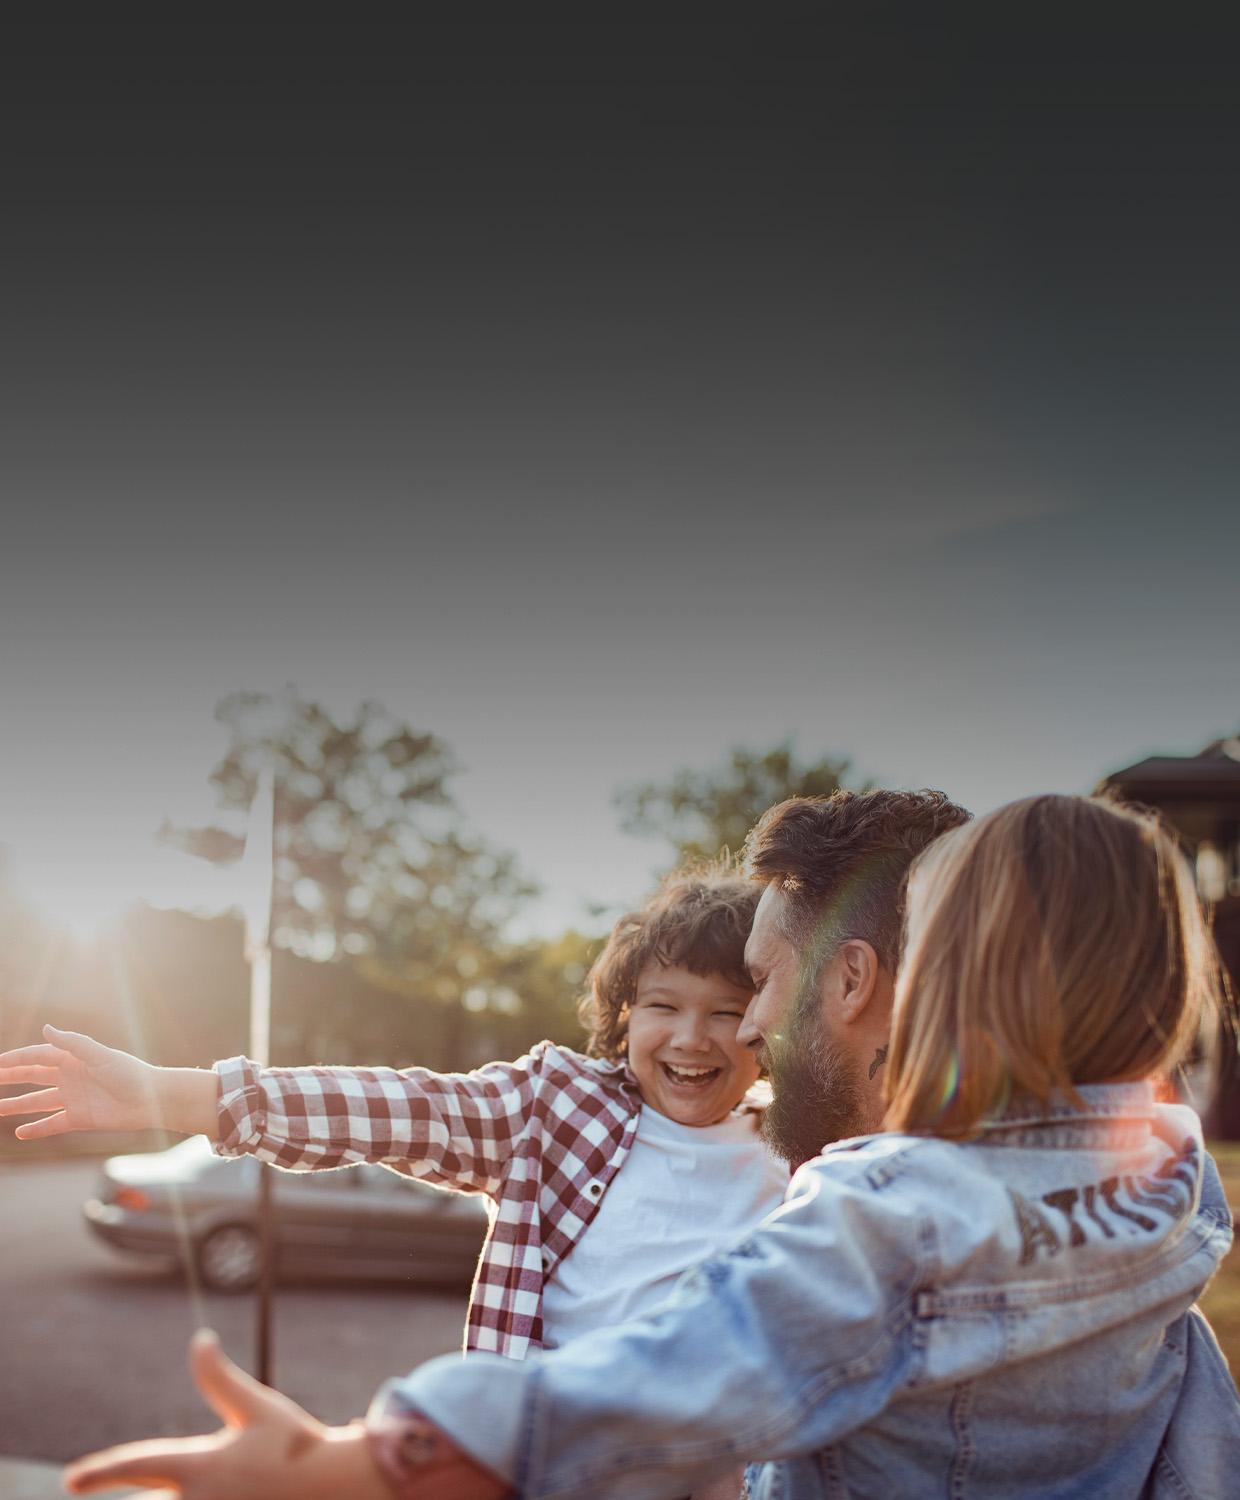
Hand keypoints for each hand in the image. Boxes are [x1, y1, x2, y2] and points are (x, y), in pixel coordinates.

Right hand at [0, 1024, 165, 1137]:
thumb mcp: (100, 1056)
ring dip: (16, 1105)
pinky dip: (37, 1129)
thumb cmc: (130, 1073)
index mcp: (73, 1058)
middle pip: (32, 1077)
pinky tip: (20, 1133)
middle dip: (10, 1077)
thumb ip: (73, 1043)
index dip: (14, 1059)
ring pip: (37, 1102)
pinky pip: (52, 1124)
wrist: (153, 1100)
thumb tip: (46, 1028)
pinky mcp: (80, 1118)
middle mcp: (70, 1076)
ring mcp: (73, 1098)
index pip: (37, 1056)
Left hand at [63, 1329, 387, 1499]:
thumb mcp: (257, 1407)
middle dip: (138, 1499)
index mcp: (201, 1466)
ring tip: (166, 1497)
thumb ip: (219, 1379)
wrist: (333, 1487)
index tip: (72, 1480)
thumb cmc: (294, 1443)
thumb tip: (199, 1339)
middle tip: (128, 1484)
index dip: (101, 1472)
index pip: (139, 1465)